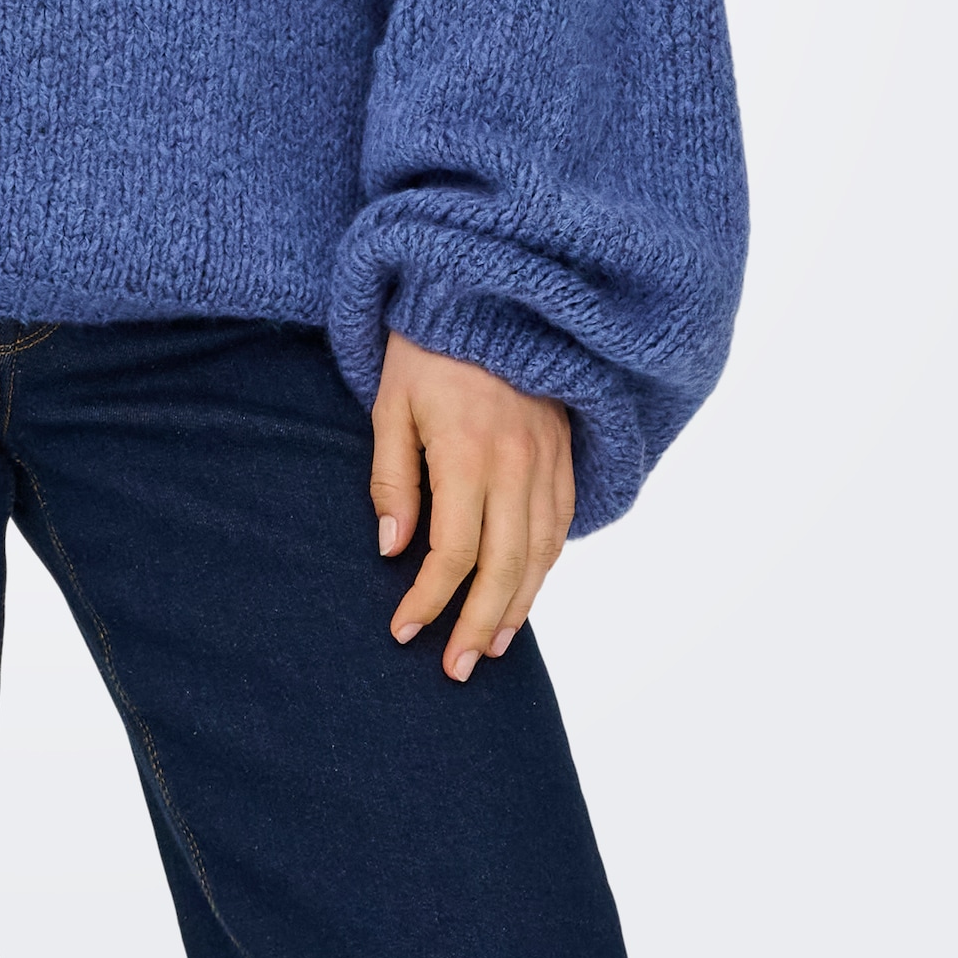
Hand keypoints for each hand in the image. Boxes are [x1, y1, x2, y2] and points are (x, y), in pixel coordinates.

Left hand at [370, 332, 574, 679]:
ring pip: (541, 554)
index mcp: (467, 452)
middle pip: (504, 568)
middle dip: (478, 626)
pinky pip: (561, 524)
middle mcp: (517, 463)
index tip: (404, 630)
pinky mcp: (566, 451)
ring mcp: (549, 458)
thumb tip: (393, 550)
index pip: (452, 553)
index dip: (428, 599)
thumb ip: (393, 480)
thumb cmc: (426, 346)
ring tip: (491, 647)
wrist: (489, 290)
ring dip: (517, 607)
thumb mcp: (391, 404)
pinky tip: (525, 590)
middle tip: (454, 668)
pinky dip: (545, 566)